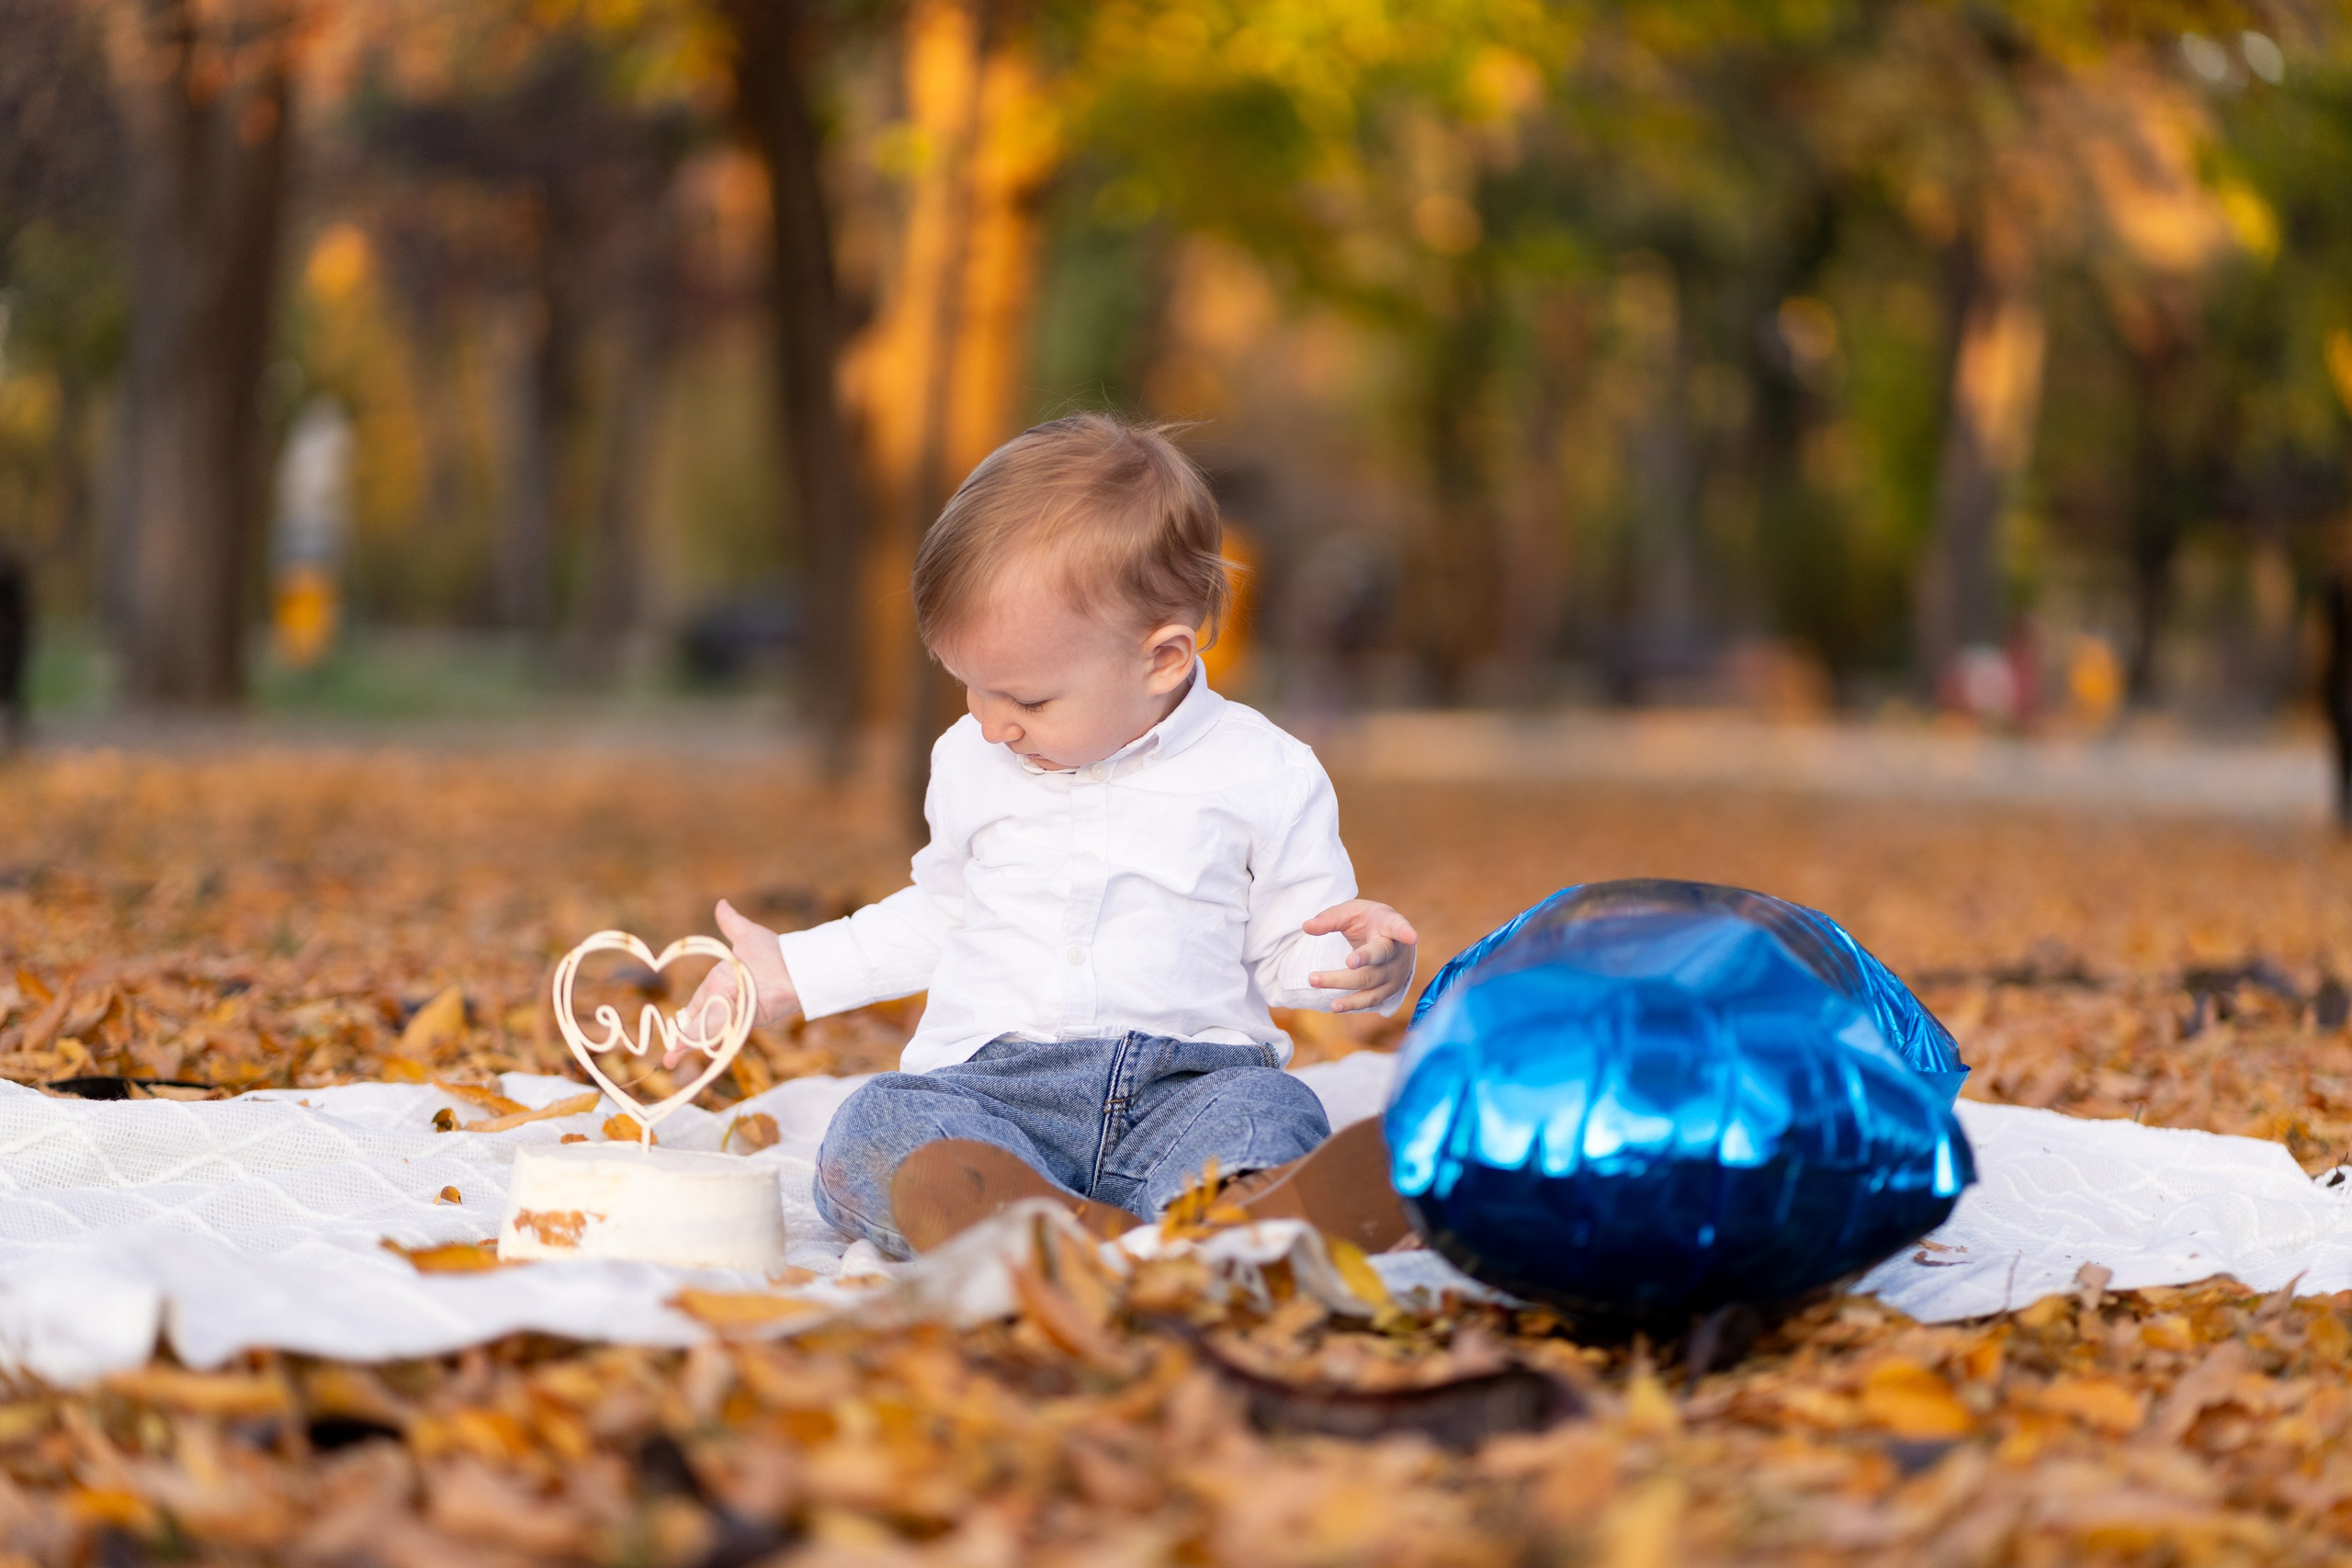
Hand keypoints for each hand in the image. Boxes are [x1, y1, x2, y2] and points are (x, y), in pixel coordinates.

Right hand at [667, 900, 801, 1064]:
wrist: (797, 962)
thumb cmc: (775, 950)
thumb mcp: (747, 935)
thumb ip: (731, 924)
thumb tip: (722, 905)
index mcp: (720, 984)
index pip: (697, 1005)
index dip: (685, 1022)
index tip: (673, 1039)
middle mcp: (727, 1001)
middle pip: (700, 1021)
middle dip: (684, 1040)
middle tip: (669, 1059)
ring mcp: (738, 1012)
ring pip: (709, 1027)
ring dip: (692, 1041)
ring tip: (673, 1058)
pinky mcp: (749, 1019)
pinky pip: (726, 1028)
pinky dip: (710, 1037)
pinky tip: (693, 1048)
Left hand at [1304, 899, 1418, 1014]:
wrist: (1391, 939)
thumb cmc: (1369, 921)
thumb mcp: (1352, 912)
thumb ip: (1330, 918)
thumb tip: (1306, 927)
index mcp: (1392, 926)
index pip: (1399, 928)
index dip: (1405, 932)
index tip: (1411, 937)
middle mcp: (1398, 953)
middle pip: (1374, 965)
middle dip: (1345, 974)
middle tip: (1314, 977)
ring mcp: (1395, 974)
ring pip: (1370, 985)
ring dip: (1344, 990)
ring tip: (1321, 991)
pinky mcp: (1389, 990)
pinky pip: (1372, 1000)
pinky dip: (1354, 1004)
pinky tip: (1335, 1006)